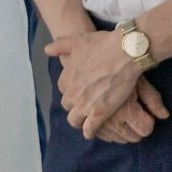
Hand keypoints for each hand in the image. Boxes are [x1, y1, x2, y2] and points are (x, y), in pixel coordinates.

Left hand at [48, 27, 164, 137]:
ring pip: (74, 120)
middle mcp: (72, 93)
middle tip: (87, 102)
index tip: (81, 88)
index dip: (72, 88)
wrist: (125, 52)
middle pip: (68, 105)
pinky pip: (89, 129)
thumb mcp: (78, 40)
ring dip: (79, 120)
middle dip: (75, 104)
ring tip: (88, 120)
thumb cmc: (104, 44)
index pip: (63, 88)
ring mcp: (84, 105)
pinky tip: (94, 130)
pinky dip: (90, 132)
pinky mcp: (99, 113)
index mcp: (67, 77)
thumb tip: (46, 50)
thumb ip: (60, 45)